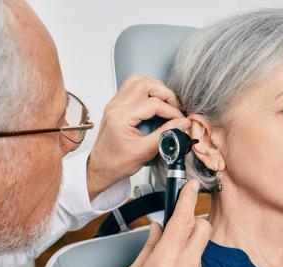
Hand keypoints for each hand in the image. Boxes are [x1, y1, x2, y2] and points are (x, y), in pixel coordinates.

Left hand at [86, 74, 189, 199]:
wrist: (100, 169)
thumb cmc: (116, 163)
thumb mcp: (144, 152)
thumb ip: (165, 135)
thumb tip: (182, 124)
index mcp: (121, 117)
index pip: (153, 103)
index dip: (171, 110)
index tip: (180, 120)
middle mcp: (115, 106)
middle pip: (145, 84)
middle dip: (165, 93)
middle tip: (174, 108)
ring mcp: (114, 104)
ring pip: (137, 81)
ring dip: (155, 88)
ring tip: (165, 103)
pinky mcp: (115, 106)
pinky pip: (131, 88)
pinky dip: (146, 91)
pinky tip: (154, 103)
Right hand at [121, 179, 211, 266]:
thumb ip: (149, 246)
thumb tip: (156, 230)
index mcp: (168, 257)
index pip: (183, 218)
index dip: (187, 197)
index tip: (189, 185)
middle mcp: (188, 264)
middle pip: (202, 227)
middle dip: (193, 217)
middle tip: (179, 218)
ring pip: (200, 245)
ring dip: (188, 239)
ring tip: (168, 250)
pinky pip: (197, 261)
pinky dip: (187, 257)